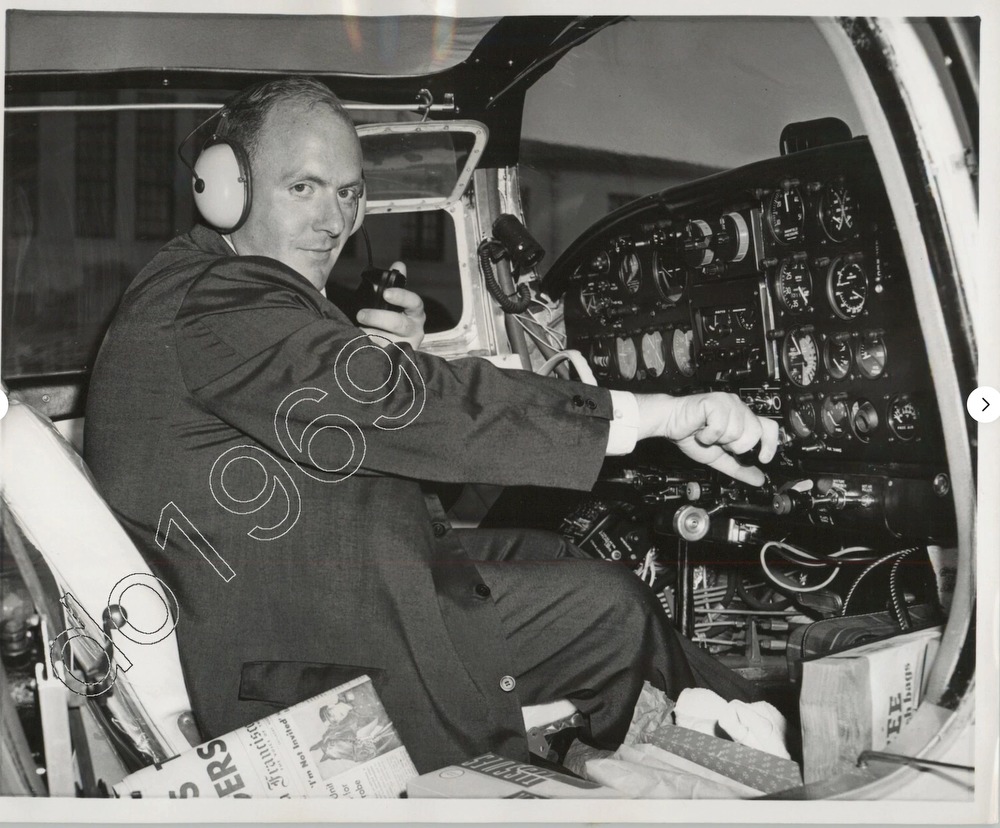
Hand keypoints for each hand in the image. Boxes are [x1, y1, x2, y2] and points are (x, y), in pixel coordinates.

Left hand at [356, 262, 425, 348]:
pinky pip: (380, 354)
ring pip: (387, 340)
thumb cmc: (394, 321)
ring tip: (357, 331)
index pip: (414, 302)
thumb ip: (396, 284)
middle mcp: (415, 331)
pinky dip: (367, 348)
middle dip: (378, 318)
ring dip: (369, 334)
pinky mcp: (395, 361)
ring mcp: (406, 348)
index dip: (401, 297)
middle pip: (399, 324)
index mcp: (416, 313)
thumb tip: (399, 265)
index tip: (387, 293)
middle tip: (361, 315)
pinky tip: (358, 344)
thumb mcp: (396, 303)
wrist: (396, 352)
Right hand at [635, 392, 778, 485]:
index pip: (770, 427)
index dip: (770, 444)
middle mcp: (738, 408)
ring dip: (719, 440)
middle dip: (736, 446)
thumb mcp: (719, 457)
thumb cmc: (691, 435)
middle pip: (755, 433)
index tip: (763, 459)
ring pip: (738, 431)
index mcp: (742, 419)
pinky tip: (701, 430)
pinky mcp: (715, 401)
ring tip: (708, 435)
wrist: (670, 423)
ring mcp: (728, 403)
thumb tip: (759, 479)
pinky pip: (720, 427)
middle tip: (720, 443)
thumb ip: (739, 467)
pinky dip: (708, 435)